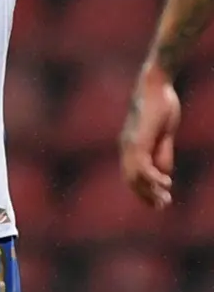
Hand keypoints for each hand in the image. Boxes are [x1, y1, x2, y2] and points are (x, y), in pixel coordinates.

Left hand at [120, 68, 180, 209]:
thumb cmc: (160, 106)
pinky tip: (166, 182)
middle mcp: (126, 146)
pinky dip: (152, 177)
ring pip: (134, 175)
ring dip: (149, 190)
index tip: (160, 202)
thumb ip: (162, 154)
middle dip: (146, 196)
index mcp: (130, 146)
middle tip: (163, 206)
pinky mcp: (138, 138)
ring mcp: (130, 143)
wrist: (155, 85)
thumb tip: (163, 174)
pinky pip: (141, 164)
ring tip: (165, 199)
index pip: (131, 176)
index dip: (144, 191)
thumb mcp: (162, 135)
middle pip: (130, 180)